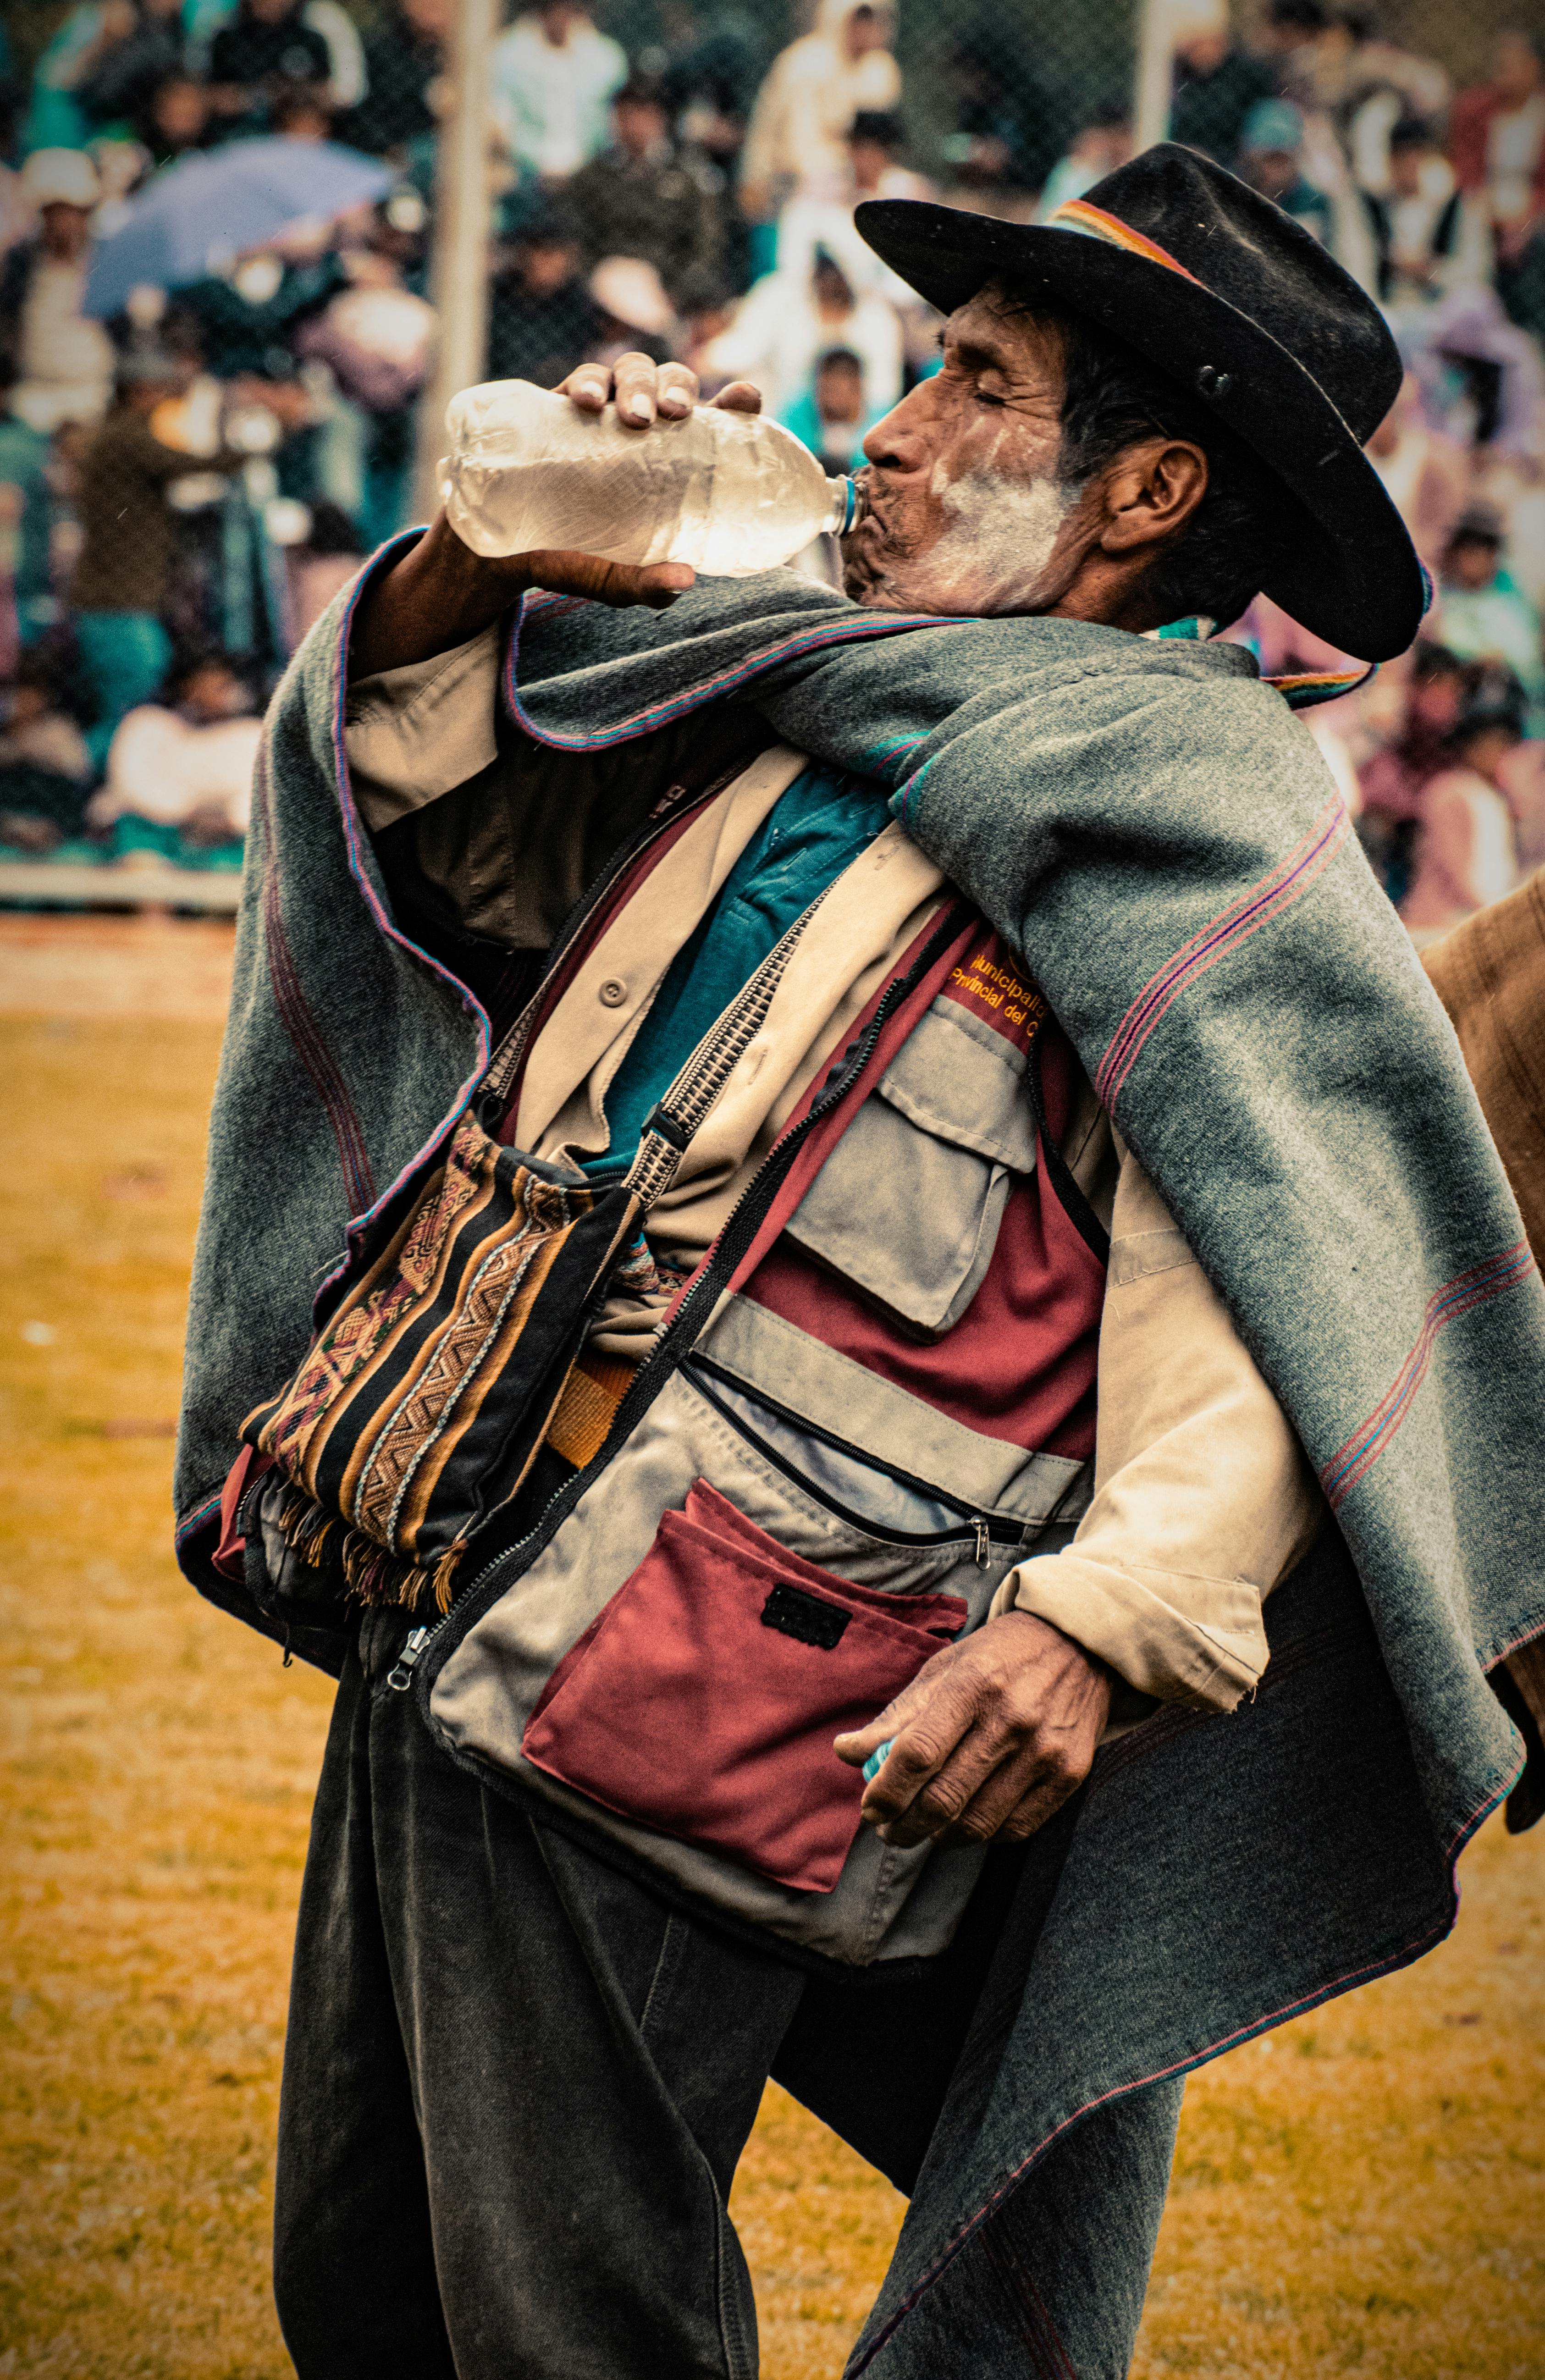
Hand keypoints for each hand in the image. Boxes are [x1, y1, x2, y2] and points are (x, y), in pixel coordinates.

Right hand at [348, 358, 761, 676]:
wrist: (485, 555)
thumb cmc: (555, 559)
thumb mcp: (599, 578)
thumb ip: (636, 583)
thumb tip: (684, 582)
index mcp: (661, 461)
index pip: (706, 421)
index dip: (732, 402)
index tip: (749, 397)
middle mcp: (631, 431)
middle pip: (667, 384)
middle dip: (677, 387)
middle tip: (675, 418)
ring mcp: (592, 418)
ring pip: (626, 371)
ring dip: (637, 381)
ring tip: (635, 417)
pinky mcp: (551, 411)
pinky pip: (578, 380)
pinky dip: (588, 382)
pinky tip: (589, 402)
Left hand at [833, 1610, 1112, 1848]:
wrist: (1080, 1645)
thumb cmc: (1000, 1657)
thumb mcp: (944, 1669)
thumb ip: (897, 1715)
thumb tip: (847, 1753)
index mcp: (973, 1684)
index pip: (917, 1755)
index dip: (885, 1791)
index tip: (869, 1808)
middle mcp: (1012, 1719)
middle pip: (943, 1798)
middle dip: (904, 1826)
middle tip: (888, 1829)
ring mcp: (1045, 1751)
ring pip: (977, 1823)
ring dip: (938, 1837)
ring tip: (922, 1829)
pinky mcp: (1070, 1774)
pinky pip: (1014, 1829)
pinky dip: (981, 1835)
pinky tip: (965, 1822)